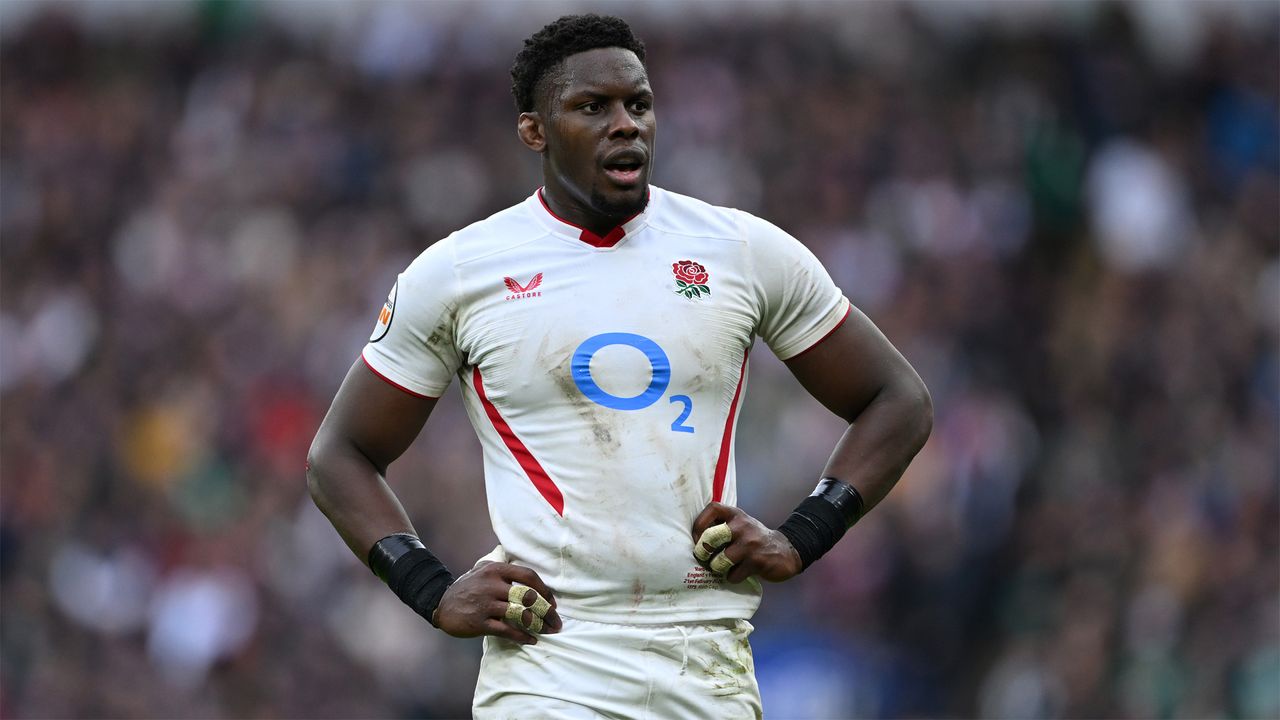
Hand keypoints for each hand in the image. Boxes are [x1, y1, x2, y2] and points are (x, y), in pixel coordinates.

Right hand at [433, 561, 562, 644]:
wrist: (441, 605)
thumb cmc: (467, 588)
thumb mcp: (481, 569)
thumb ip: (502, 567)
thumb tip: (526, 571)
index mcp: (495, 570)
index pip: (528, 576)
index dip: (544, 589)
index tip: (552, 601)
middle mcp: (492, 585)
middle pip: (528, 596)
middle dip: (547, 610)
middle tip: (556, 620)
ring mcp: (486, 604)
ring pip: (520, 614)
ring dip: (538, 624)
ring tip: (548, 631)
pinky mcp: (480, 623)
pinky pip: (507, 630)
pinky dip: (522, 636)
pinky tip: (532, 640)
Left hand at [691, 502, 801, 583]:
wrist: (786, 551)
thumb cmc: (753, 540)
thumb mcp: (740, 525)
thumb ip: (721, 526)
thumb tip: (694, 541)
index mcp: (736, 514)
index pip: (712, 509)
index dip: (699, 524)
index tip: (697, 538)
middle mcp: (743, 526)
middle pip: (710, 538)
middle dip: (703, 552)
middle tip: (704, 558)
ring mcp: (750, 544)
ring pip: (720, 560)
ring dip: (718, 568)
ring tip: (723, 567)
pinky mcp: (757, 562)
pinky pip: (733, 575)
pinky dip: (732, 577)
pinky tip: (739, 573)